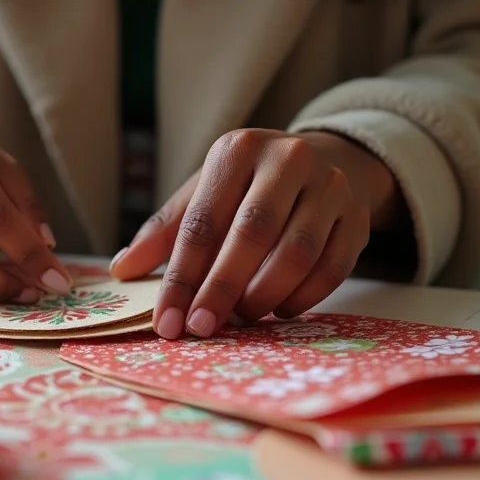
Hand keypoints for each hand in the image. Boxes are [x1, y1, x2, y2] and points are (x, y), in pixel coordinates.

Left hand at [111, 128, 400, 338]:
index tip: (167, 320)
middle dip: (221, 289)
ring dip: (263, 296)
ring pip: (297, 252)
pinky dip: (302, 297)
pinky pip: (332, 268)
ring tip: (240, 320)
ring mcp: (330, 186)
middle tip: (200, 327)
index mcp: (237, 151)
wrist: (326, 160)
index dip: (181, 276)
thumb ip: (165, 230)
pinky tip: (279, 311)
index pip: (202, 221)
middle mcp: (287, 160)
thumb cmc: (250, 185)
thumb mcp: (204, 193)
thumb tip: (121, 269)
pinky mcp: (357, 217)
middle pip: (251, 234)